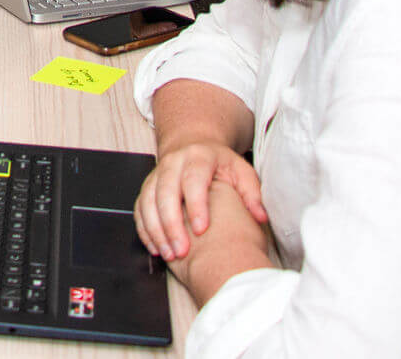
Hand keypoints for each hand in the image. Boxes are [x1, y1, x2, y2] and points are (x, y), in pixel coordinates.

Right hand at [133, 138, 267, 262]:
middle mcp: (173, 163)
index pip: (193, 179)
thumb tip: (261, 216)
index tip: (200, 230)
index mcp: (198, 157)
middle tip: (181, 250)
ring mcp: (156, 174)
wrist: (193, 146)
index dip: (195, 205)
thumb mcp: (241, 171)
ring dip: (156, 230)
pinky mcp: (147, 187)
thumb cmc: (219, 164)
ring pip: (148, 201)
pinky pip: (139, 208)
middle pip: (165, 192)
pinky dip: (144, 230)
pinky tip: (155, 247)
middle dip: (171, 224)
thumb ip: (252, 193)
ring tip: (168, 254)